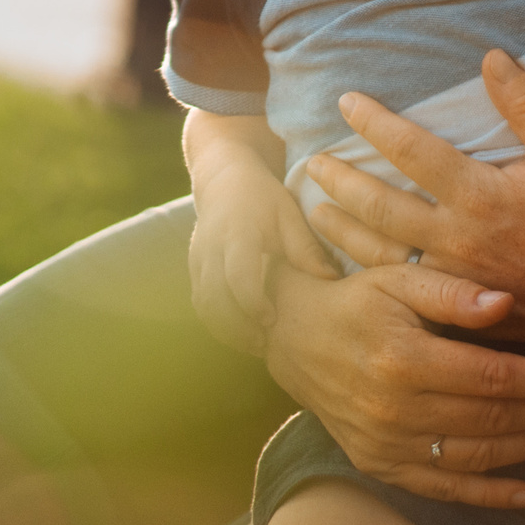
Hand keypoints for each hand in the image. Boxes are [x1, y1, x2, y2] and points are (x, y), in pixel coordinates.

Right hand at [187, 150, 337, 354]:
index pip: (237, 275)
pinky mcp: (193, 269)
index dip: (252, 303)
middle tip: (266, 344)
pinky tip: (243, 332)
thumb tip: (331, 281)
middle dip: (237, 326)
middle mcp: (210, 247)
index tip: (271, 319)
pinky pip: (200, 304)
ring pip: (203, 305)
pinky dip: (218, 323)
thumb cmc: (263, 198)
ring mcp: (197, 259)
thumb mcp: (288, 215)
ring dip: (226, 329)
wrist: (224, 181)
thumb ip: (306, 249)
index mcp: (237, 232)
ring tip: (256, 343)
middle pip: (214, 298)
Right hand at [261, 261, 524, 509]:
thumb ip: (452, 292)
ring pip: (477, 456)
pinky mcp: (380, 465)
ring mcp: (387, 443)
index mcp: (405, 357)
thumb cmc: (355, 301)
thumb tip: (506, 303)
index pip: (493, 377)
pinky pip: (443, 488)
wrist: (293, 339)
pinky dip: (489, 495)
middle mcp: (396, 408)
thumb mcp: (397, 279)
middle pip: (493, 419)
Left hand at [303, 50, 524, 358]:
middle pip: (379, 206)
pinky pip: (403, 288)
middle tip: (311, 162)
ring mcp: (454, 278)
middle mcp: (456, 238)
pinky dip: (370, 272)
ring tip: (315, 210)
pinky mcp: (461, 309)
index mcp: (479, 196)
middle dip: (340, 181)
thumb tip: (492, 57)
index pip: (410, 150)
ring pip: (380, 253)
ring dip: (343, 229)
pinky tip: (352, 264)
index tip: (346, 102)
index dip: (374, 123)